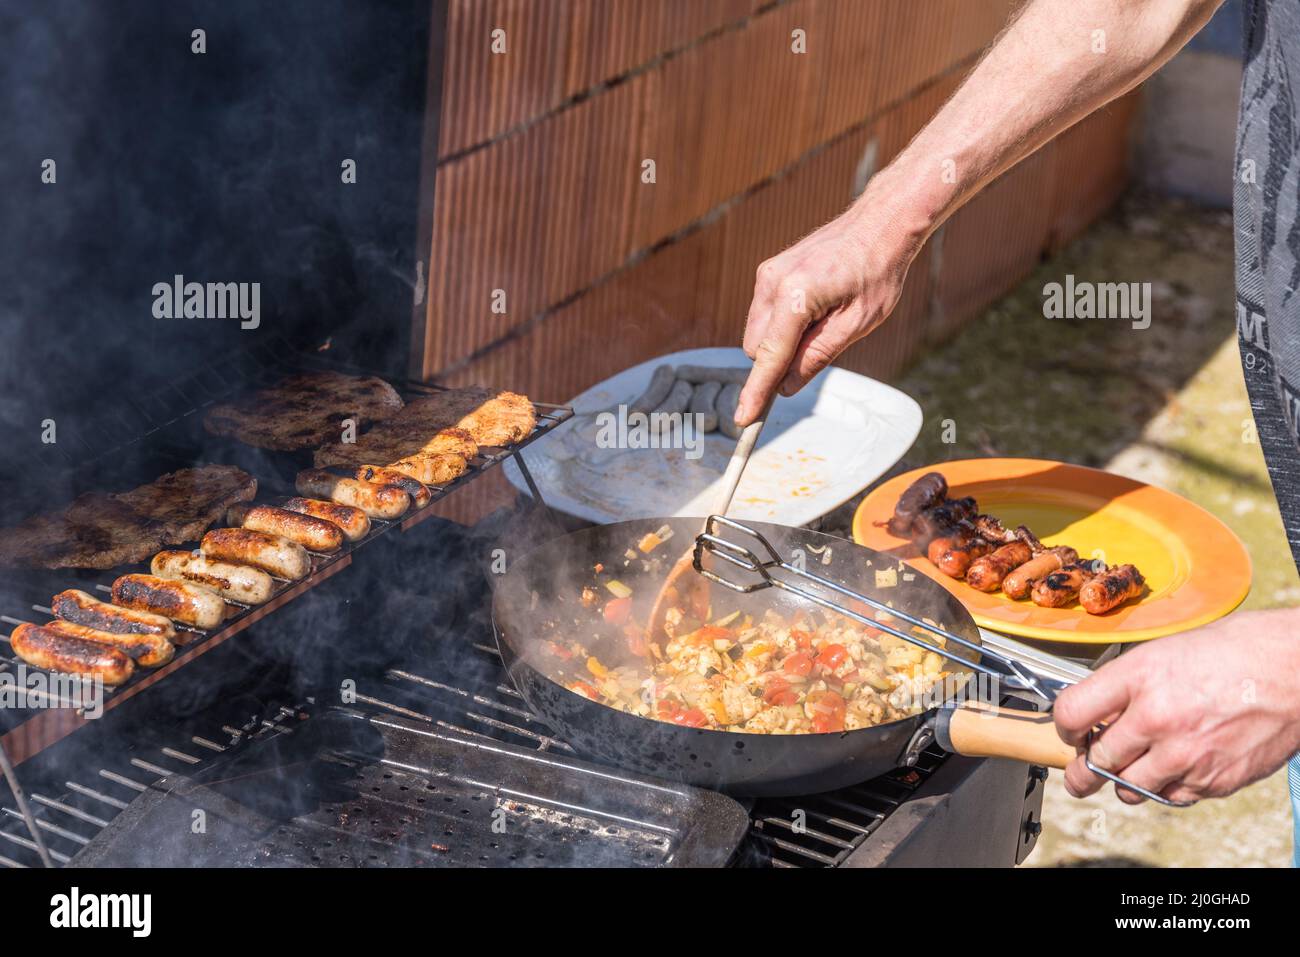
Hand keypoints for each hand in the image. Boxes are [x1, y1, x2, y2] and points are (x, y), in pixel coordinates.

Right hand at [735, 180, 925, 425]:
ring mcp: (767, 274)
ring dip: (781, 342)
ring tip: (824, 319)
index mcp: (796, 297)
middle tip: (820, 347)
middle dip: (778, 361)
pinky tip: (815, 308)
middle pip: (757, 348)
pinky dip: (782, 324)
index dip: (756, 392)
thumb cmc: (876, 272)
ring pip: (757, 332)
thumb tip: (786, 387)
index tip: (742, 419)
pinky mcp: (768, 271)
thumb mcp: (857, 323)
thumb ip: (817, 356)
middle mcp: (772, 283)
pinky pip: (764, 314)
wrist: (880, 224)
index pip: (768, 357)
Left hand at [1053, 607, 1299, 804]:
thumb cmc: (1235, 651)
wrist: (1294, 669)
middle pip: (1095, 760)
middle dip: (1084, 766)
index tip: (1071, 730)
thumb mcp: (1166, 650)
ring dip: (1123, 780)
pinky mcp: (1214, 780)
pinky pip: (1169, 797)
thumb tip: (1098, 710)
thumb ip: (1127, 683)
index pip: (1071, 714)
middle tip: (1083, 766)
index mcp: (1140, 676)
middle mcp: (1157, 717)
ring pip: (1128, 788)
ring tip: (1129, 766)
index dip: (1064, 726)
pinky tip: (1171, 767)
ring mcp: (1186, 754)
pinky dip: (1164, 787)